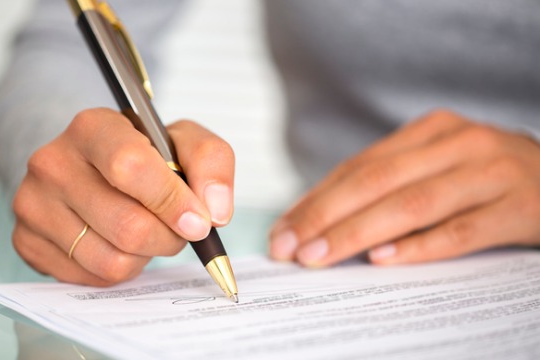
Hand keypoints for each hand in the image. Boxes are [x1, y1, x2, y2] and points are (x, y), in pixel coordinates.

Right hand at [12, 108, 233, 285]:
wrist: (90, 165)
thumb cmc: (142, 154)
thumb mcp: (182, 142)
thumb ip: (211, 163)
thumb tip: (215, 212)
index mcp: (92, 127)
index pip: (130, 167)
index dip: (171, 201)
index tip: (199, 222)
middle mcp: (52, 162)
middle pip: (127, 225)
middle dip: (168, 237)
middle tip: (177, 228)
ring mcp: (32, 204)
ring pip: (111, 260)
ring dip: (145, 256)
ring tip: (145, 231)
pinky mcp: (26, 240)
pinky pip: (91, 277)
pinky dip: (118, 269)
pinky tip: (117, 242)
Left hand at [269, 110, 539, 265]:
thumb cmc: (485, 179)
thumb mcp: (437, 166)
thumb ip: (389, 186)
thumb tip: (320, 221)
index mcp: (430, 131)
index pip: (359, 167)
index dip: (315, 199)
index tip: (282, 229)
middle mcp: (458, 144)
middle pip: (377, 182)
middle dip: (324, 216)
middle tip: (288, 247)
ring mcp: (490, 173)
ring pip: (412, 205)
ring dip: (357, 233)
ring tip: (319, 256)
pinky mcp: (519, 207)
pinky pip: (461, 231)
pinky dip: (419, 246)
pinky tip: (382, 260)